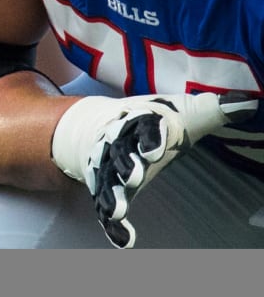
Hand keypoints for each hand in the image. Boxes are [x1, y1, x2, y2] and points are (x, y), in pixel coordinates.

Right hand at [51, 91, 257, 247]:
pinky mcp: (107, 188)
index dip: (149, 136)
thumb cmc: (149, 120)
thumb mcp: (180, 112)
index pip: (143, 125)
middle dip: (127, 163)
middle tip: (134, 175)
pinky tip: (123, 239)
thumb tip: (246, 104)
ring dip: (113, 193)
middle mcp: (121, 144)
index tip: (155, 148)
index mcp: (141, 121)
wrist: (98, 124)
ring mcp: (111, 167)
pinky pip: (107, 207)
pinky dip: (113, 224)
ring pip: (108, 179)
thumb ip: (210, 110)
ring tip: (117, 209)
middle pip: (121, 152)